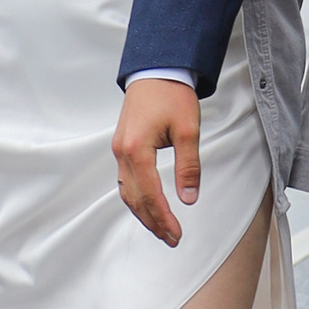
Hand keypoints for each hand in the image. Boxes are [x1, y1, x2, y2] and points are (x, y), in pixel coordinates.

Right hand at [110, 77, 199, 247]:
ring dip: (142, 213)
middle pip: (135, 198)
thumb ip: (188, 166)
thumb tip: (189, 198)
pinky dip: (136, 197)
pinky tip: (147, 206)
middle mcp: (122, 152)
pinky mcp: (122, 146)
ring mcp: (119, 149)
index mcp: (137, 149)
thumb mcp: (187, 130)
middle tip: (171, 238)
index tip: (176, 233)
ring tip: (161, 229)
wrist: (156, 69)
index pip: (150, 194)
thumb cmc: (172, 94)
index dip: (163, 217)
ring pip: (127, 192)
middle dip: (153, 222)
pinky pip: (125, 180)